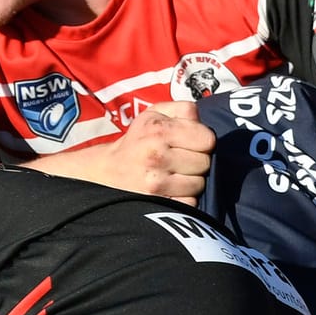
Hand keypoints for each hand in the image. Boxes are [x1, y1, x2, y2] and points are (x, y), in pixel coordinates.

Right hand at [87, 101, 215, 200]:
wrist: (108, 172)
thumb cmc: (137, 142)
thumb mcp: (154, 114)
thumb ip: (183, 110)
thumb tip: (203, 122)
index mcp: (158, 131)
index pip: (207, 139)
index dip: (201, 141)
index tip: (190, 143)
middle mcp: (156, 156)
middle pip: (205, 162)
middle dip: (197, 161)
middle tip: (180, 160)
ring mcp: (156, 183)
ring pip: (199, 184)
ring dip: (191, 181)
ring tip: (175, 175)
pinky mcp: (158, 205)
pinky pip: (190, 202)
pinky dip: (184, 198)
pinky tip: (171, 190)